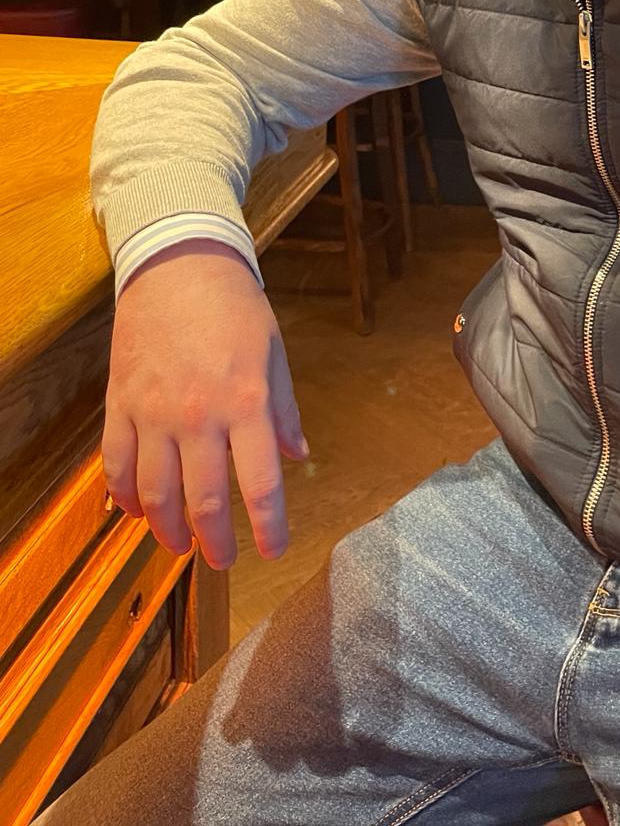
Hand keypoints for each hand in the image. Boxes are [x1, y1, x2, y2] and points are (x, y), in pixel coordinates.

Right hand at [102, 240, 308, 568]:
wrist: (178, 265)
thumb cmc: (235, 307)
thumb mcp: (274, 353)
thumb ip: (284, 410)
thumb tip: (298, 456)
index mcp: (246, 402)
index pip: (260, 484)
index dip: (269, 526)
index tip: (274, 549)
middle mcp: (198, 416)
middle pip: (203, 502)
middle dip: (216, 542)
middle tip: (223, 560)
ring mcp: (153, 413)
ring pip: (155, 494)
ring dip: (167, 530)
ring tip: (180, 546)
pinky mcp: (120, 405)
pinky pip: (116, 465)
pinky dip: (125, 497)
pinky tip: (136, 512)